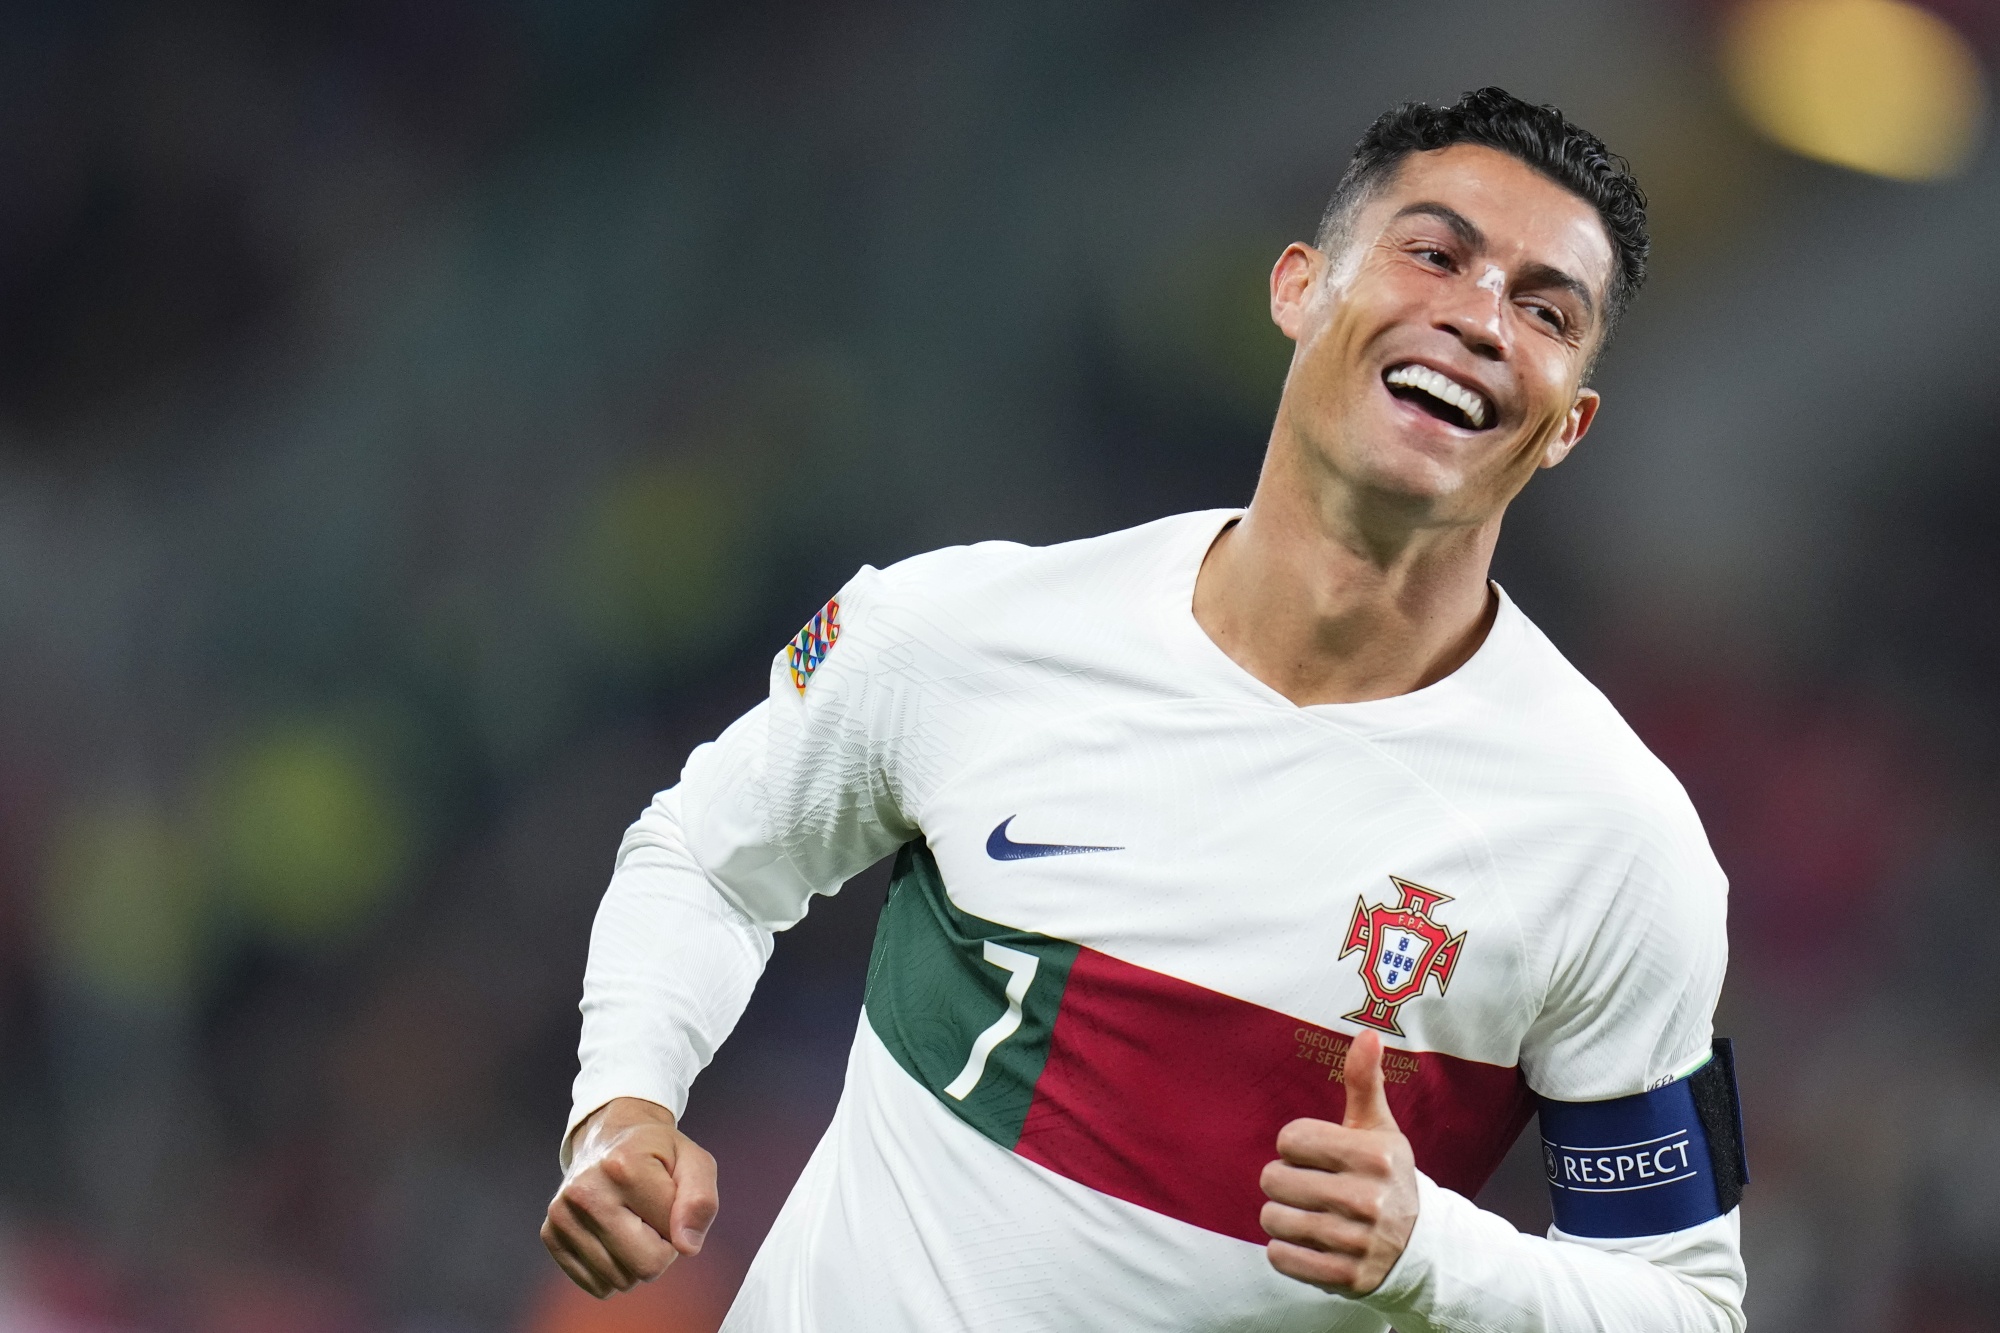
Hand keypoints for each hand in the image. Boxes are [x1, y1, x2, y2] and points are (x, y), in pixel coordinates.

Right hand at [541, 1097, 718, 1296]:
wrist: (609, 1137)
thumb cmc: (656, 1153)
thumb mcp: (694, 1162)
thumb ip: (701, 1202)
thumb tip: (687, 1247)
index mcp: (624, 1167)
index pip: (673, 1241)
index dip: (680, 1228)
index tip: (668, 1203)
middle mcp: (586, 1192)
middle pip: (645, 1267)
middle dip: (661, 1250)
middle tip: (652, 1217)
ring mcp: (562, 1215)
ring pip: (620, 1281)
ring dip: (636, 1260)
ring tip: (632, 1223)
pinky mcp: (550, 1235)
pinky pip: (596, 1285)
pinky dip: (613, 1269)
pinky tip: (612, 1235)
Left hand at [1260, 1029, 1418, 1295]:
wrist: (1421, 1247)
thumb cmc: (1386, 1176)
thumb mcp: (1379, 1129)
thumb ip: (1366, 1082)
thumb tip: (1368, 1033)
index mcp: (1374, 1156)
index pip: (1289, 1139)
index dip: (1295, 1146)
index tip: (1317, 1155)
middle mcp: (1368, 1200)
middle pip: (1274, 1179)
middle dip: (1284, 1181)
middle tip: (1310, 1187)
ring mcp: (1357, 1242)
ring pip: (1273, 1218)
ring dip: (1281, 1216)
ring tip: (1308, 1214)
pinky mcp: (1346, 1278)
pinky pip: (1281, 1257)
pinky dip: (1285, 1250)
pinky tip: (1308, 1242)